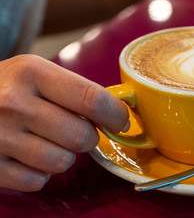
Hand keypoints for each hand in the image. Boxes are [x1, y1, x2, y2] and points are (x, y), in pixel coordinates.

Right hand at [0, 55, 128, 191]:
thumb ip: (76, 91)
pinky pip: (37, 180)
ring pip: (63, 162)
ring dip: (64, 155)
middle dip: (88, 137)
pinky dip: (40, 172)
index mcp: (31, 72)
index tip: (121, 122)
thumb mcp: (36, 74)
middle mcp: (13, 103)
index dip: (115, 115)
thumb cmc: (7, 88)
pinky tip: (27, 155)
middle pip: (82, 136)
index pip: (92, 99)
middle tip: (76, 130)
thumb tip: (118, 114)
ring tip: (48, 141)